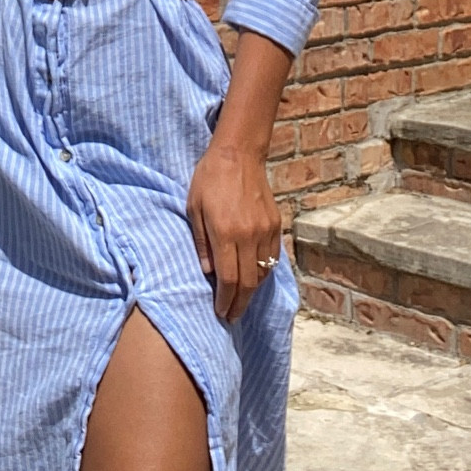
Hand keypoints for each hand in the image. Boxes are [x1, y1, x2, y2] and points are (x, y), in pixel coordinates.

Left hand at [186, 140, 281, 322]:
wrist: (238, 154)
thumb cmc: (209, 179)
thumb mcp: (194, 209)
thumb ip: (201, 243)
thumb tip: (209, 273)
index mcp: (226, 233)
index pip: (229, 279)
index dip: (226, 301)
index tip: (221, 313)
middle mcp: (249, 235)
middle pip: (248, 282)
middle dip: (240, 304)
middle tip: (232, 316)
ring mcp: (265, 230)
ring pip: (262, 272)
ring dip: (252, 290)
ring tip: (240, 299)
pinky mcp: (275, 224)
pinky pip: (272, 257)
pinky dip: (263, 271)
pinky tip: (253, 276)